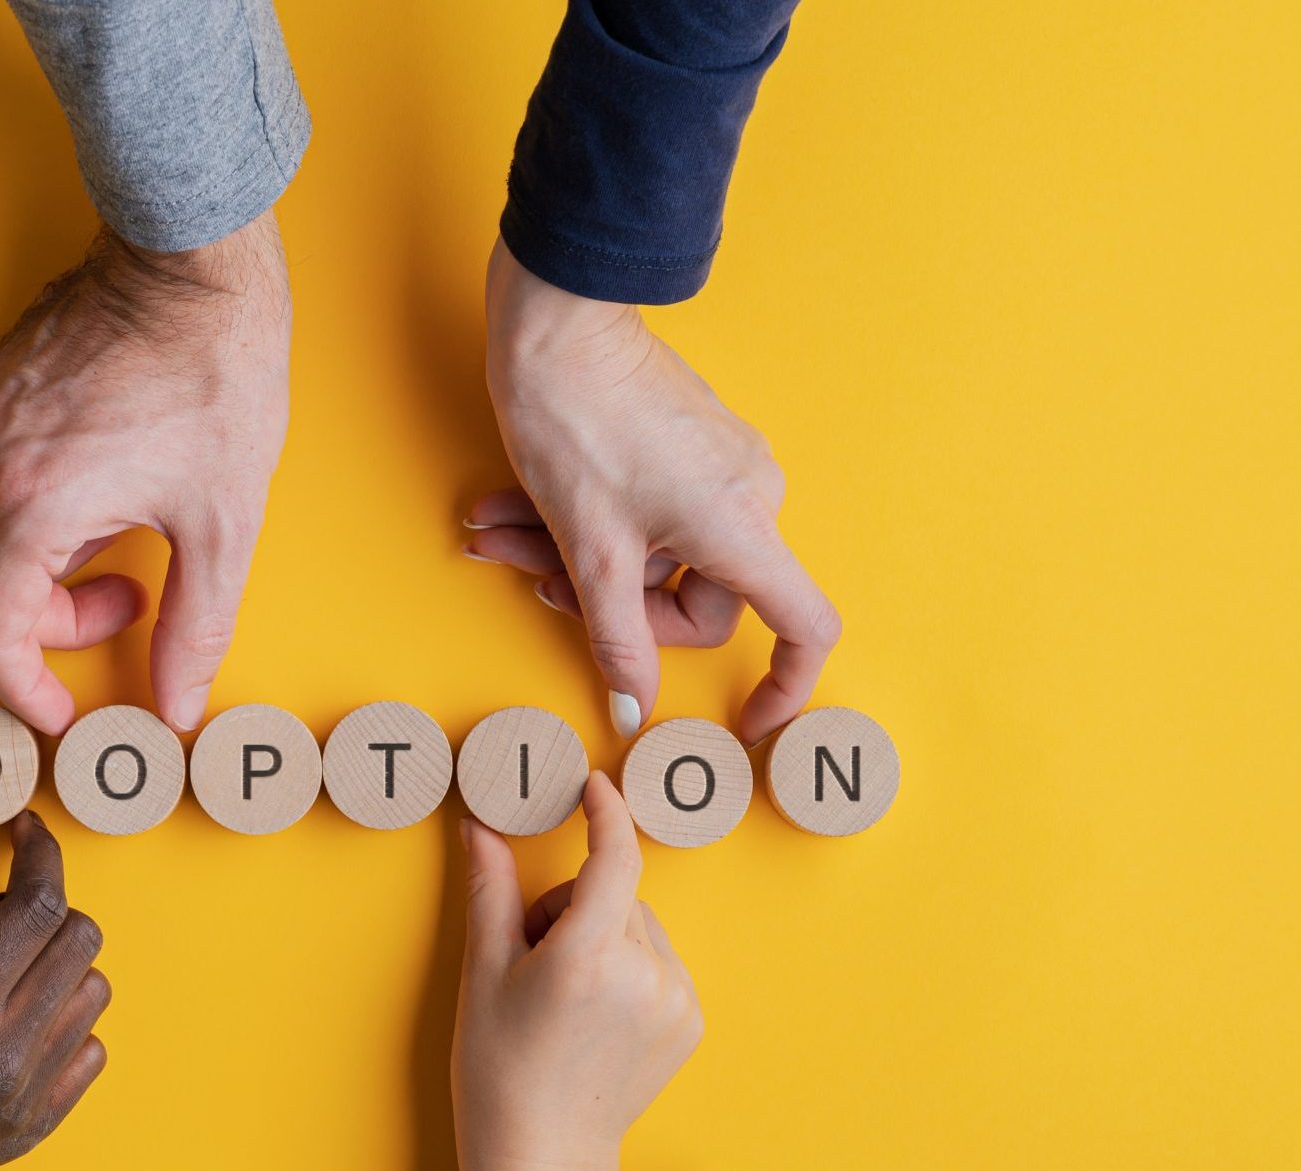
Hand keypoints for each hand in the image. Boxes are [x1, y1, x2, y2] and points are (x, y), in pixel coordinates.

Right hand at [0, 214, 290, 734]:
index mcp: (36, 505)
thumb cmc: (214, 374)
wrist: (192, 261)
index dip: (23, 685)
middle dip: (47, 627)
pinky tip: (91, 497)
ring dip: (29, 574)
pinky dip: (19, 521)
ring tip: (115, 546)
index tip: (62, 707)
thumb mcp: (224, 520)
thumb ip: (196, 625)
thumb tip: (177, 703)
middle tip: (133, 599)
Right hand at [0, 805, 110, 1170]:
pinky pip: (87, 1050)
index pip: (40, 905)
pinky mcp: (34, 1128)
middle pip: (79, 941)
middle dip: (34, 909)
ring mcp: (27, 1098)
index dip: (39, 853)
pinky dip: (57, 1021)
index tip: (21, 830)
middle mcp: (6, 1056)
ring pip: (90, 993)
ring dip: (46, 966)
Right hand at [453, 774, 701, 1170]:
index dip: (604, 813)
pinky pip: (658, 962)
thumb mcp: (483, 975)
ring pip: (639, 927)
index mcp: (588, 958)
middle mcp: (644, 974)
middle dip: (574, 908)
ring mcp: (675, 1001)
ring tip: (564, 998)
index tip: (591, 786)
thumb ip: (489, 890)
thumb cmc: (498, 1072)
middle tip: (534, 963)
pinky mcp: (690, 1022)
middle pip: (616, 895)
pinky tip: (595, 1017)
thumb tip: (479, 825)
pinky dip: (629, 969)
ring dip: (604, 937)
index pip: (614, 857)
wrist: (543, 1160)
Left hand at [470, 239, 840, 742]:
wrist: (556, 318)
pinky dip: (583, 519)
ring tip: (496, 533)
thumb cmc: (576, 420)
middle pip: (696, 596)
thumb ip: (614, 636)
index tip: (746, 721)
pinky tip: (511, 508)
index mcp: (741, 530)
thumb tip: (634, 707)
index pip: (803, 626)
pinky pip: (645, 509)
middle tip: (535, 583)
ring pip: (653, 551)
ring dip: (574, 555)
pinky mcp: (686, 442)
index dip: (785, 685)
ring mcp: (717, 466)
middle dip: (609, 602)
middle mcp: (747, 498)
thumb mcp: (588, 547)